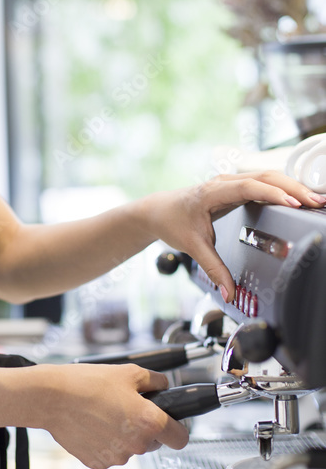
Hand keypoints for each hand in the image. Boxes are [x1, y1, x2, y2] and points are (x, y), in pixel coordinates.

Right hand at [40, 363, 188, 468]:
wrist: (52, 397)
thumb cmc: (87, 383)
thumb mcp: (128, 372)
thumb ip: (155, 381)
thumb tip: (164, 385)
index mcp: (150, 422)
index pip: (181, 439)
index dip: (177, 428)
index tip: (171, 424)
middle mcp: (137, 445)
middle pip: (154, 442)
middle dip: (145, 428)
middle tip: (126, 408)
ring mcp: (117, 457)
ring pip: (131, 449)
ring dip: (124, 436)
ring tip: (104, 413)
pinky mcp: (98, 463)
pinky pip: (110, 454)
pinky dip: (105, 443)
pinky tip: (93, 425)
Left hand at [140, 170, 325, 301]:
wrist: (158, 211)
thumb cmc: (172, 221)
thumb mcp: (193, 247)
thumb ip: (213, 269)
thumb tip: (230, 291)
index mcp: (212, 192)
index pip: (248, 187)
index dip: (272, 193)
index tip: (292, 203)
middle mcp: (223, 182)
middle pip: (265, 176)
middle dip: (292, 187)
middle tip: (315, 201)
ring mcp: (230, 182)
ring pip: (266, 176)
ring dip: (291, 185)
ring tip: (314, 199)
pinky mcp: (235, 187)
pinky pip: (263, 182)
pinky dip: (282, 187)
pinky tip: (298, 196)